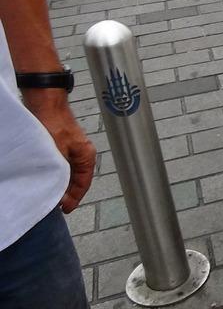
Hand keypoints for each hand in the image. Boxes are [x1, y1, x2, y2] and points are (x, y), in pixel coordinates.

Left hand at [25, 89, 95, 213]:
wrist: (46, 102)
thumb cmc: (53, 124)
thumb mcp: (57, 151)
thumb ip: (60, 171)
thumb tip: (58, 191)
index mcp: (86, 156)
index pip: (83, 184)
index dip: (74, 199)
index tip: (64, 209)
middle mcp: (82, 155)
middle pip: (76, 180)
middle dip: (67, 194)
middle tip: (55, 206)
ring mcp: (72, 150)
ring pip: (68, 174)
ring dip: (61, 184)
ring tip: (50, 196)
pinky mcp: (62, 147)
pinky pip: (62, 167)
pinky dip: (57, 175)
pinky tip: (47, 180)